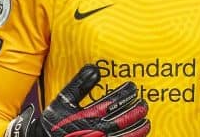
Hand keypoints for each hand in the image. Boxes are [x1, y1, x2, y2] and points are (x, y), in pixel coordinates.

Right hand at [5, 64, 149, 136]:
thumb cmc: (53, 122)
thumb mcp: (63, 101)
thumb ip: (79, 84)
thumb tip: (94, 69)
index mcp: (87, 116)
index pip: (112, 102)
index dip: (125, 94)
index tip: (134, 87)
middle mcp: (95, 131)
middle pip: (122, 120)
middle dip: (136, 111)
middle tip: (144, 103)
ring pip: (125, 136)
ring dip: (138, 128)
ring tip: (146, 120)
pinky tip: (138, 136)